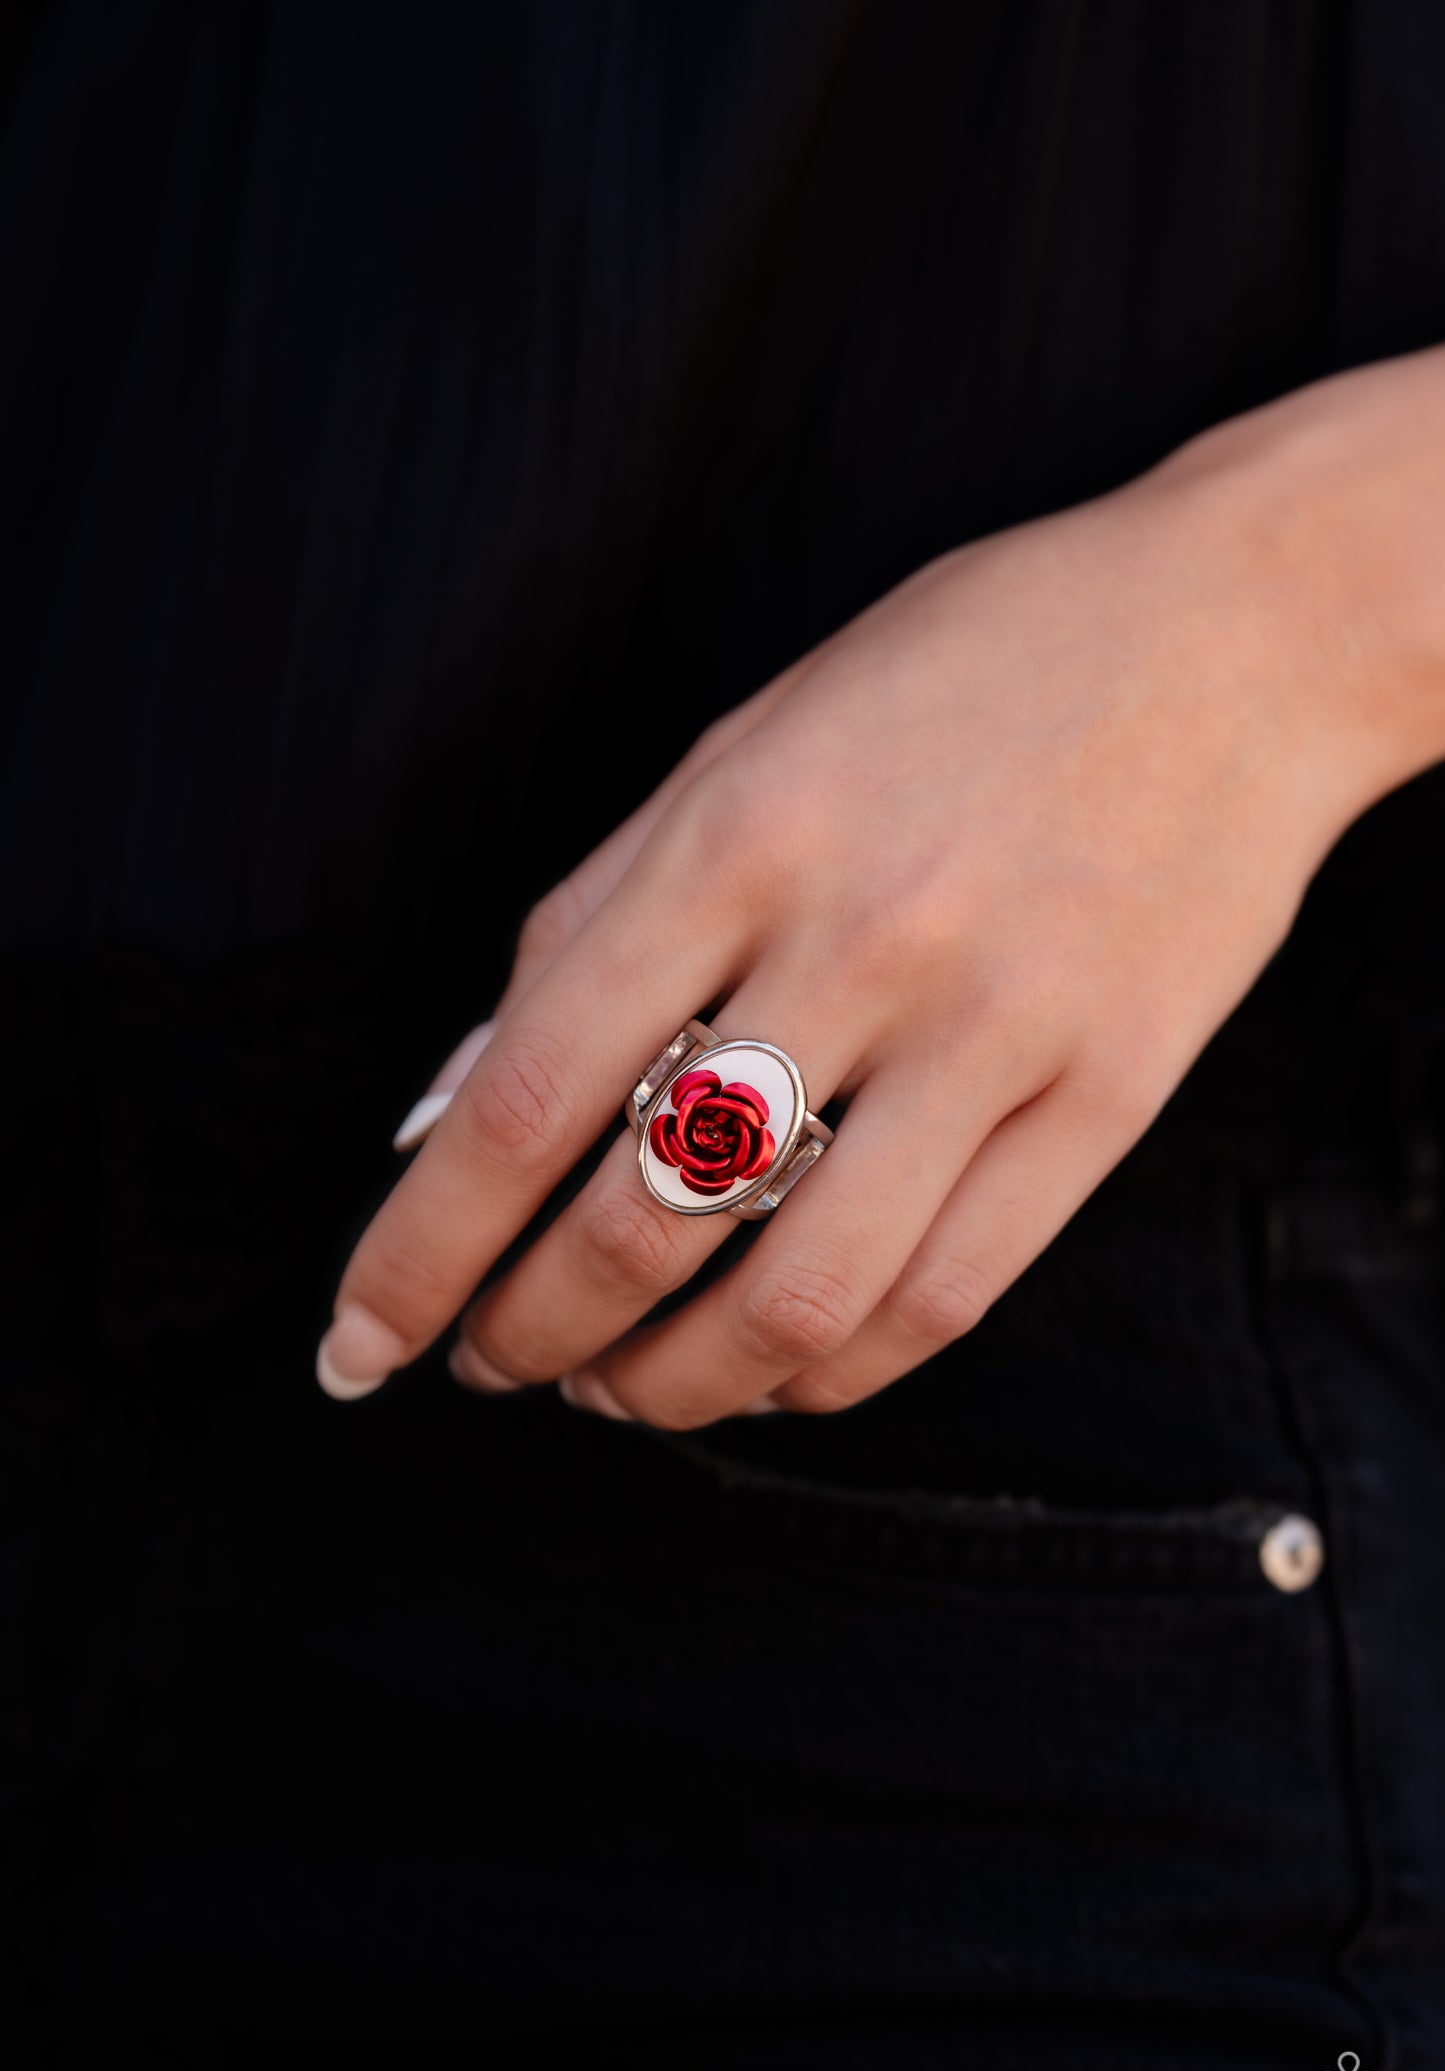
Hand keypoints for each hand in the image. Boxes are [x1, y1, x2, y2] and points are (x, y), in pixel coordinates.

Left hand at [316, 365, 1441, 1424]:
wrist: (1237, 635)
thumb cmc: (962, 673)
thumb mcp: (742, 745)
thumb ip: (592, 921)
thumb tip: (453, 1105)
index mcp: (737, 834)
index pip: (524, 1097)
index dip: (419, 1251)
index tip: (362, 1337)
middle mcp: (861, 940)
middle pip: (641, 1221)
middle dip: (526, 1333)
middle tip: (493, 1363)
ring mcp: (998, 1028)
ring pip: (795, 1299)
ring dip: (668, 1384)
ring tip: (616, 1389)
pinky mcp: (1108, 1099)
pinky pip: (944, 1298)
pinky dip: (828, 1375)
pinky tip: (770, 1370)